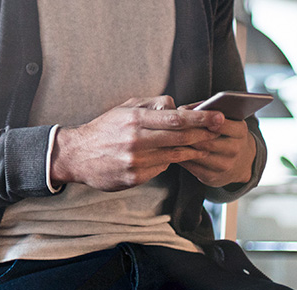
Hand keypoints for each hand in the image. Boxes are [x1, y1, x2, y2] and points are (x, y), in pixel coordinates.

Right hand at [51, 96, 225, 191]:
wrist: (77, 155)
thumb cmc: (104, 129)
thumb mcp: (125, 108)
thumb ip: (153, 105)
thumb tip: (179, 106)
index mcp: (135, 120)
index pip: (176, 118)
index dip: (201, 118)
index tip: (218, 117)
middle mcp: (136, 141)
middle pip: (181, 137)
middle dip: (204, 133)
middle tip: (218, 130)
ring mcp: (136, 161)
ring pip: (175, 155)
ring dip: (192, 150)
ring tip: (203, 145)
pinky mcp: (134, 177)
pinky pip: (161, 168)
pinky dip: (170, 161)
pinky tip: (174, 157)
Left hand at [177, 103, 256, 186]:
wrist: (241, 162)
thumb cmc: (227, 134)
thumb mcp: (226, 120)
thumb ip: (206, 111)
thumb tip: (182, 110)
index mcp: (240, 131)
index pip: (221, 124)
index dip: (202, 120)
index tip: (187, 115)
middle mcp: (235, 149)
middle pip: (206, 141)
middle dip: (187, 134)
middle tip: (169, 127)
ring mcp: (224, 165)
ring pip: (197, 154)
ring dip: (181, 146)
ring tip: (168, 138)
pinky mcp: (212, 177)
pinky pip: (192, 166)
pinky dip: (180, 157)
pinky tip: (171, 150)